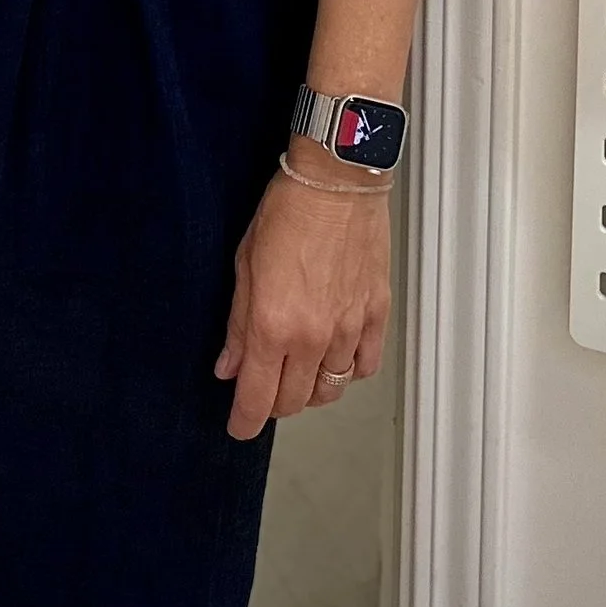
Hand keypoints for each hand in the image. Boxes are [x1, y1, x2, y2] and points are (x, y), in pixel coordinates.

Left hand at [213, 161, 391, 437]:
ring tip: (299, 370)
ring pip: (330, 390)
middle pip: (294, 401)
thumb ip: (238, 326)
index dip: (245, 422)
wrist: (337, 180)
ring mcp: (349, 329)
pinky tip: (336, 356)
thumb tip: (229, 368)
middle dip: (274, 403)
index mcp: (274, 326)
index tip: (239, 426)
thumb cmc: (287, 211)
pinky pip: (364, 366)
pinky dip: (348, 371)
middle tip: (264, 387)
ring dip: (310, 389)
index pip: (258, 400)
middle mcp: (313, 337)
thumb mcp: (245, 265)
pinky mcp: (376, 315)